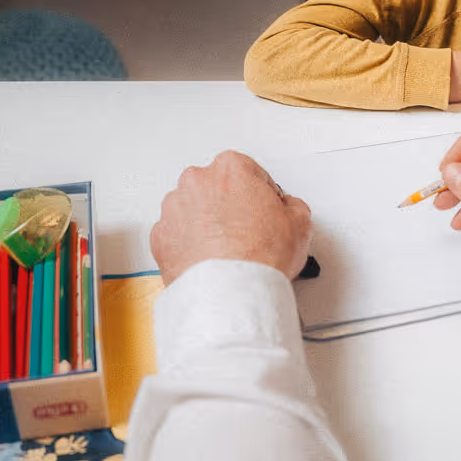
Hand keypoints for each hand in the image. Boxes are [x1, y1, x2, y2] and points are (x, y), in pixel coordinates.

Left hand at [150, 151, 312, 284]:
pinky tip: (208, 259)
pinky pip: (176, 234)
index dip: (261, 195)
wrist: (230, 292)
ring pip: (193, 209)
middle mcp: (197, 181)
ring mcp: (174, 208)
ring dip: (207, 223)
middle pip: (217, 187)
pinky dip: (188, 244)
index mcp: (231, 168)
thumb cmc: (258, 257)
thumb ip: (291, 206)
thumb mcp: (300, 223)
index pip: (251, 173)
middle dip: (230, 205)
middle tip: (247, 231)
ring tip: (227, 249)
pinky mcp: (160, 236)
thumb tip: (286, 210)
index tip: (265, 212)